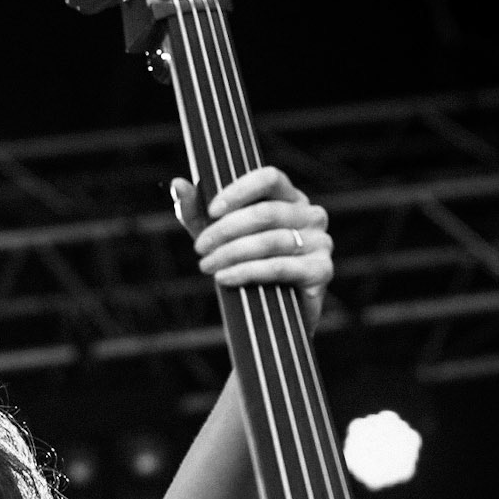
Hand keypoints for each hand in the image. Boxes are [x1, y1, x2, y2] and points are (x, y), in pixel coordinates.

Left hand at [170, 165, 333, 330]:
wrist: (268, 320)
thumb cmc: (245, 268)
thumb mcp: (217, 238)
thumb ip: (197, 212)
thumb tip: (177, 184)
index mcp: (290, 197)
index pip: (269, 178)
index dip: (239, 191)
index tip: (211, 211)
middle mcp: (311, 214)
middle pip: (266, 213)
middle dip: (226, 230)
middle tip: (200, 249)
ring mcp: (321, 242)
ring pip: (270, 241)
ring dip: (232, 253)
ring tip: (207, 266)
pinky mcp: (322, 271)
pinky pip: (280, 267)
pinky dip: (248, 271)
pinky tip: (225, 278)